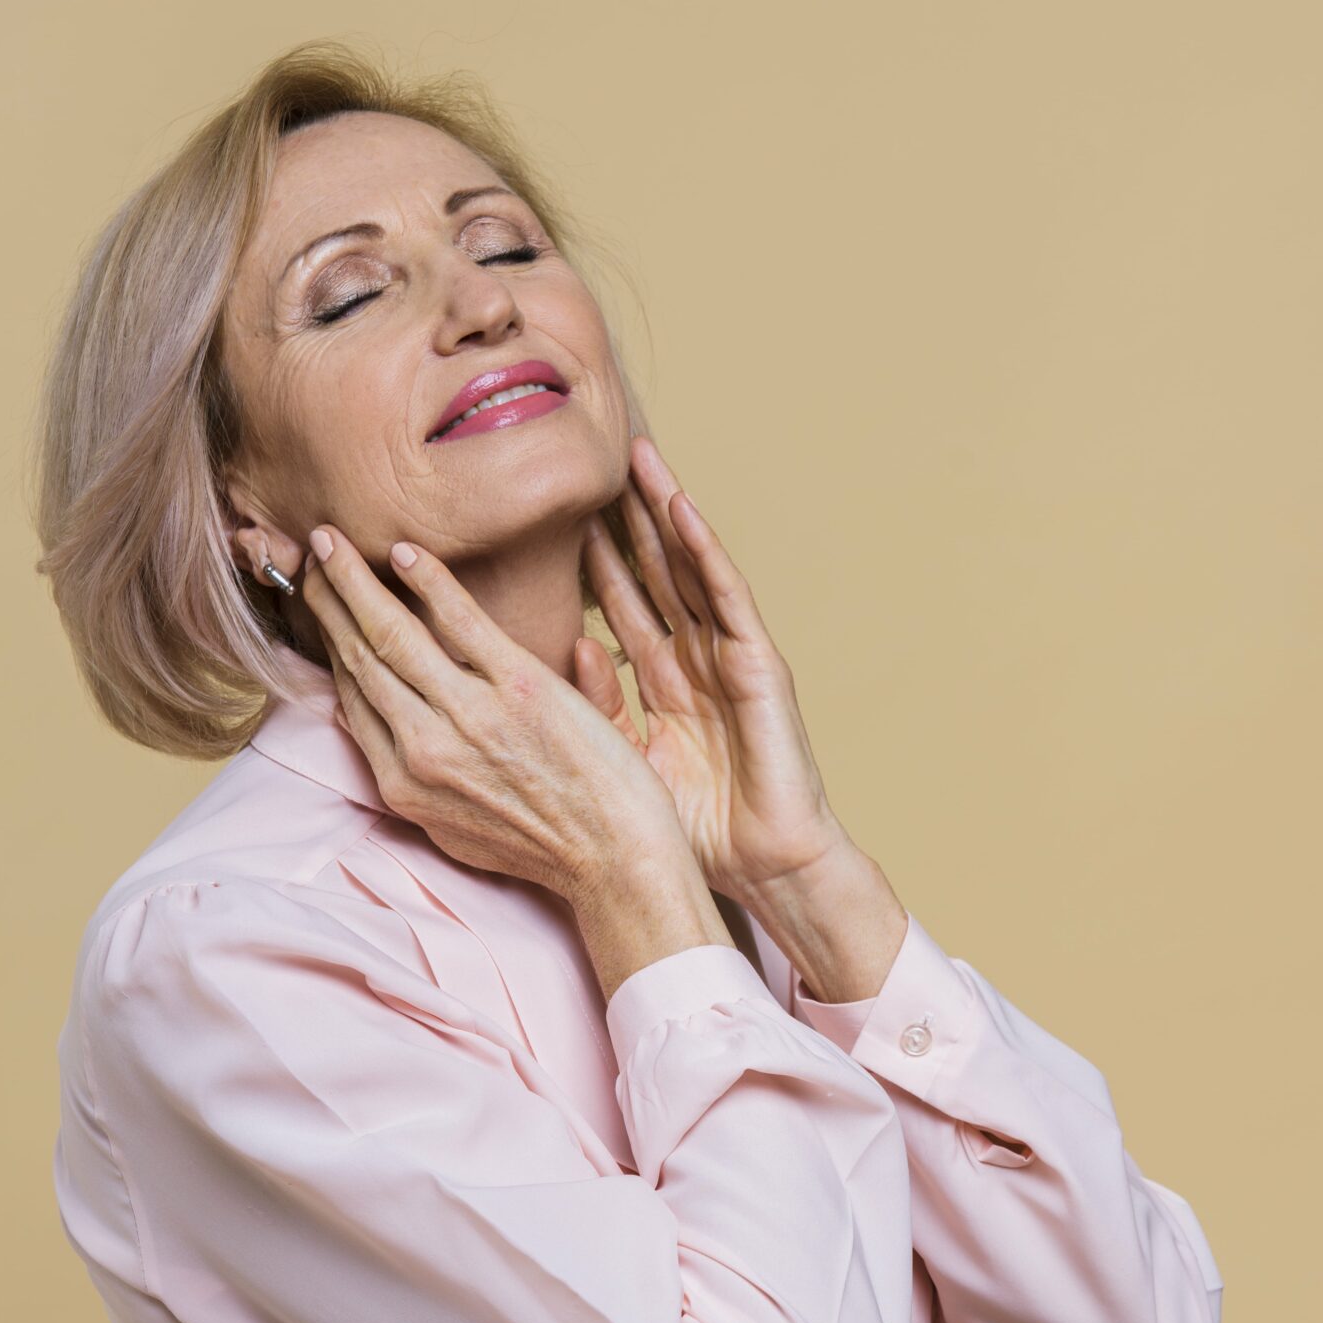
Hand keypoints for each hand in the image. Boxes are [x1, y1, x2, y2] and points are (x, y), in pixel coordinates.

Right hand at [296, 524, 688, 907]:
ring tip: (332, 540)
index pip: (353, 700)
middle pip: (359, 659)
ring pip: (391, 634)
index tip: (320, 609)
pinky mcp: (519, 688)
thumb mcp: (462, 832)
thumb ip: (426, 783)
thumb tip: (406, 739)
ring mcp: (469, 716)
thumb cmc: (553, 850)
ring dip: (354, 580)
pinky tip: (403, 552)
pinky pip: (460, 620)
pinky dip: (428, 581)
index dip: (331, 647)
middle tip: (309, 555)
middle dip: (326, 602)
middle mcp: (424, 749)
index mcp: (404, 787)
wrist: (618, 861)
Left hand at [579, 436, 856, 902]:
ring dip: (666, 510)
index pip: (625, 604)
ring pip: (691, 567)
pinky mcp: (759, 662)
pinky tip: (682, 509)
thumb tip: (567, 645)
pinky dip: (705, 550)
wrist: (765, 867)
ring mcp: (731, 655)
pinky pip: (727, 595)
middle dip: (629, 515)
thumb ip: (599, 705)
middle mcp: (699, 659)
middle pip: (657, 571)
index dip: (596, 557)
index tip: (557, 511)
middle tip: (593, 457)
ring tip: (638, 454)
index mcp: (667, 683)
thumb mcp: (626, 760)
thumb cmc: (698, 830)